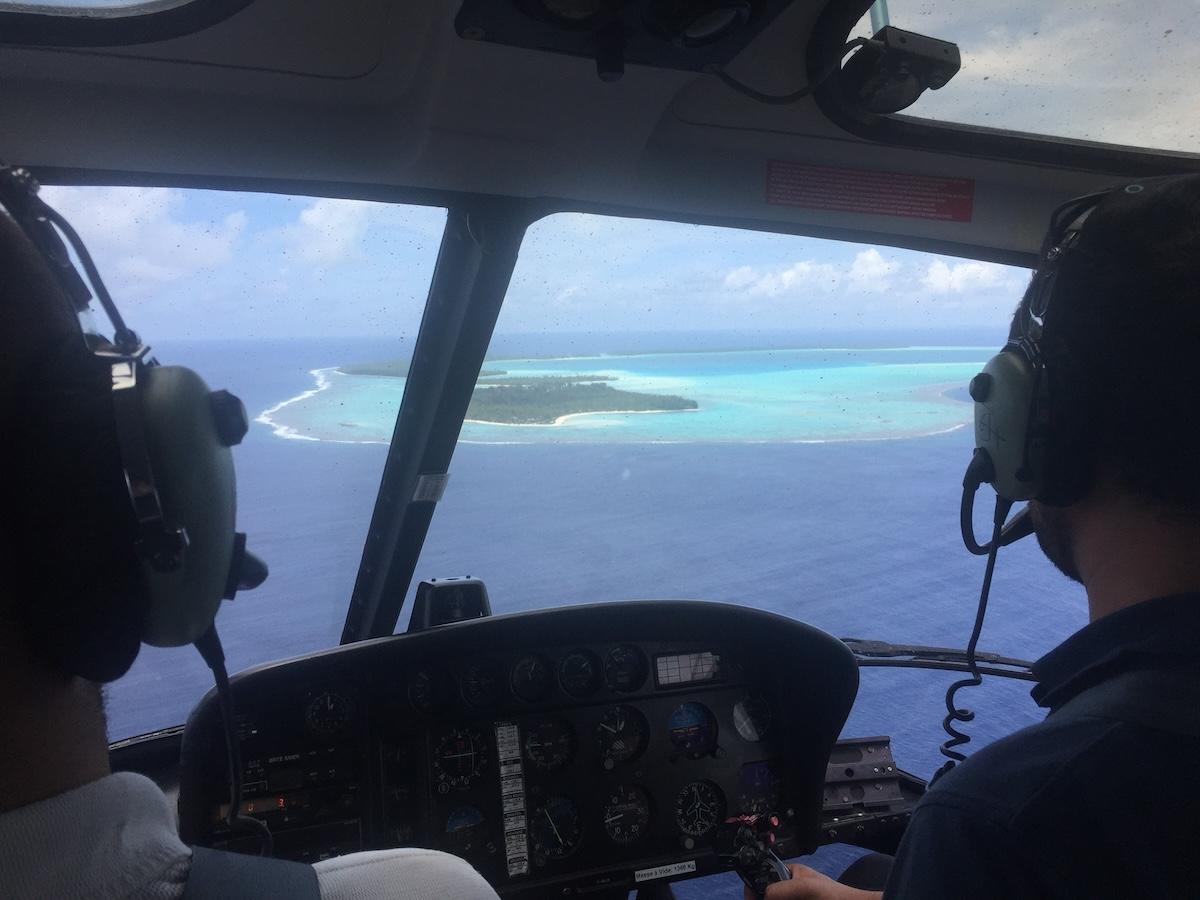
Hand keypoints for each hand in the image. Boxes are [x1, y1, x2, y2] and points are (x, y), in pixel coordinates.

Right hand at [743, 863, 884, 899]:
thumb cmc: (836, 896)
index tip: (749, 897)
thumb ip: (781, 888)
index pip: (763, 875)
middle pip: (766, 894)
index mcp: (790, 874)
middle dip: (761, 898)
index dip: (753, 886)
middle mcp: (790, 890)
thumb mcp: (805, 886)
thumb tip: (762, 896)